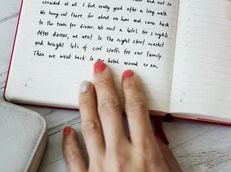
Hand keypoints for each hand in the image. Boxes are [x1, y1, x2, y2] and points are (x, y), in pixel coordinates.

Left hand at [62, 61, 180, 171]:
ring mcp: (101, 167)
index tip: (128, 75)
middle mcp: (120, 155)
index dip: (132, 89)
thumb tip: (153, 136)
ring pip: (90, 128)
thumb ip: (163, 153)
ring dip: (86, 104)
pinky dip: (69, 143)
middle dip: (105, 86)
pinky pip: (74, 159)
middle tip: (99, 68)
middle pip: (110, 111)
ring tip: (84, 86)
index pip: (136, 110)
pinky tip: (68, 130)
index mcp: (145, 152)